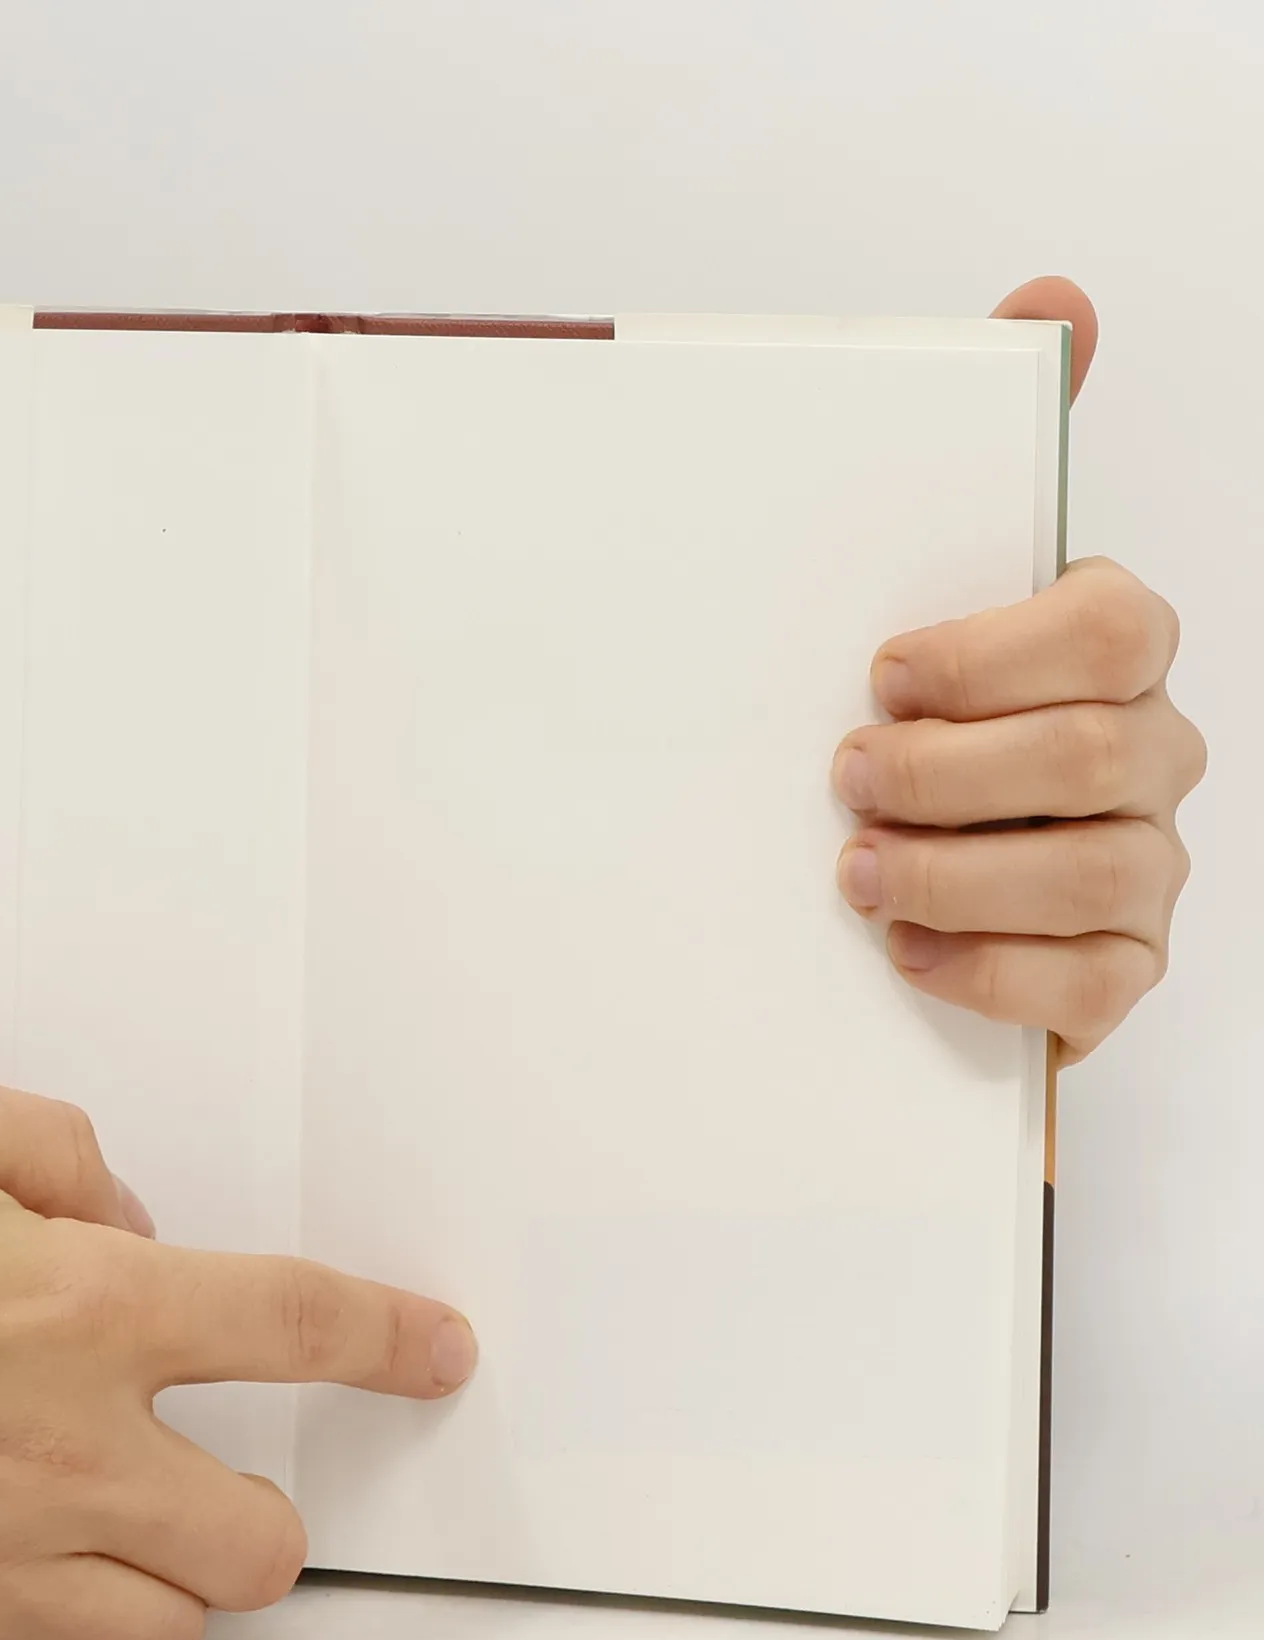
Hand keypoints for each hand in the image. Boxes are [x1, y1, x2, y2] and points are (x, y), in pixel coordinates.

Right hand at [0, 1054, 474, 1639]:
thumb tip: (116, 1213)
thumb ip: (43, 1149)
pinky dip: (32, 1637)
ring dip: (157, 1582)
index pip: (294, 1325)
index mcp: (65, 1313)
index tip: (434, 1352)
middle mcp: (41, 1461)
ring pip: (155, 1638)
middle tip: (203, 1462)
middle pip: (258, 1543)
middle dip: (263, 1507)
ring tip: (85, 1518)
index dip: (389, 1339)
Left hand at [832, 278, 1204, 1062]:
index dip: (988, 653)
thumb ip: (992, 445)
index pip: (1108, 623)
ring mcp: (1146, 862)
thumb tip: (1057, 300)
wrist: (892, 859)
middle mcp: (1150, 748)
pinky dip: (990, 970)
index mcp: (1111, 644)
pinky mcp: (1118, 968)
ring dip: (959, 870)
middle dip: (949, 770)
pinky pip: (1087, 984)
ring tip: (855, 872)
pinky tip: (904, 950)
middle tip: (843, 779)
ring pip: (1095, 868)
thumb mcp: (918, 580)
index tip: (877, 674)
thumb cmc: (907, 711)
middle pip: (1091, 750)